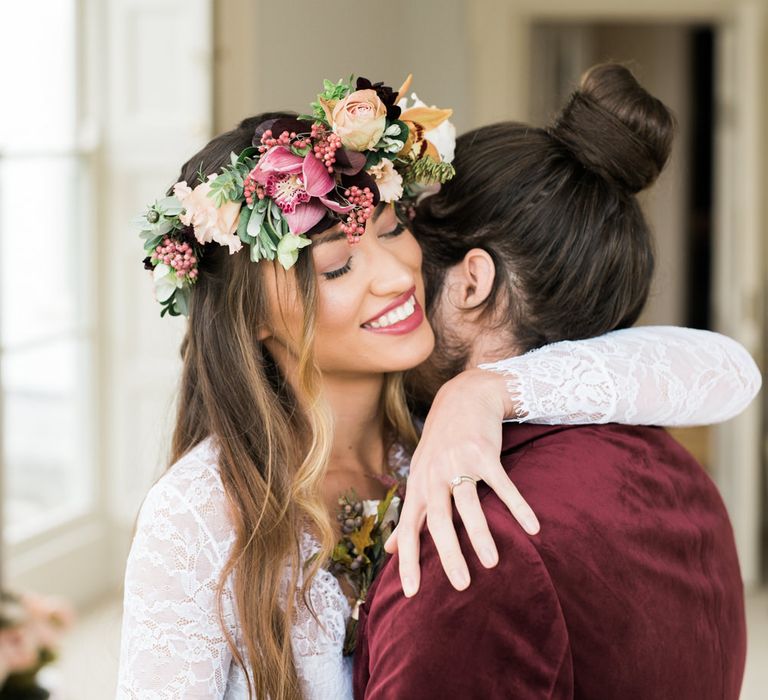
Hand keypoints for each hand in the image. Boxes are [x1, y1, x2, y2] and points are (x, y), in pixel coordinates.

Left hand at [386, 368, 539, 595]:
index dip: (408, 561)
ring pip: (468, 504)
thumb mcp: (419, 475)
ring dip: (481, 535)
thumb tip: (390, 549)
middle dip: (448, 554)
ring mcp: (458, 462)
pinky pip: (502, 485)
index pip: (409, 529)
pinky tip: (532, 528)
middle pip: (437, 520)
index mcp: (418, 484)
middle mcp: (434, 474)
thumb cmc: (440, 444)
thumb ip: (408, 513)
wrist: (463, 397)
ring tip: (492, 563)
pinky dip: (517, 506)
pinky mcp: (483, 452)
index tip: (413, 593)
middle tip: (461, 586)